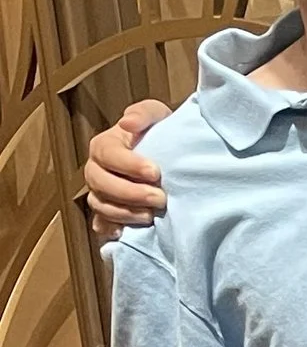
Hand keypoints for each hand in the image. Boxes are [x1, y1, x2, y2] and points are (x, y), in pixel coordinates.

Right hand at [83, 102, 173, 237]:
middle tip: (159, 197)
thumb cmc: (160, 134)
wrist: (170, 157)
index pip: (108, 155)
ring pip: (100, 205)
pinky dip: (111, 228)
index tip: (155, 172)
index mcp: (104, 146)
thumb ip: (143, 114)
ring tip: (151, 215)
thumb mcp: (157, 116)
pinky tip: (125, 232)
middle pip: (100, 183)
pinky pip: (101, 224)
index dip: (129, 165)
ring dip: (125, 213)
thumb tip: (126, 122)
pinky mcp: (107, 213)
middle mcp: (95, 170)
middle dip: (130, 193)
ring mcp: (99, 193)